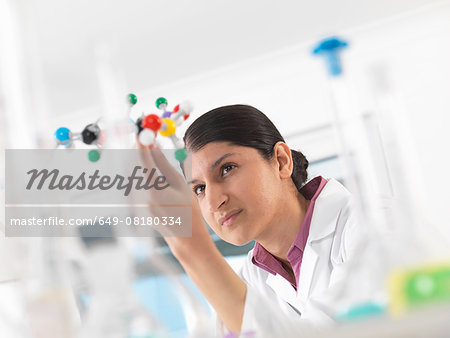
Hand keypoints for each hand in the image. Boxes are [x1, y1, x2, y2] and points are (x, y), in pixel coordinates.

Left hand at [137, 141, 214, 258]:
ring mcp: (135, 204)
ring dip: (136, 163)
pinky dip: (136, 176)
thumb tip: (153, 145)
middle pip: (131, 166)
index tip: (142, 133)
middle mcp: (140, 198)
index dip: (141, 145)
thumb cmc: (187, 209)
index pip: (143, 161)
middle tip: (143, 140)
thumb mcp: (179, 183)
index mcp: (152, 191)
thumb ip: (163, 163)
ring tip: (148, 156)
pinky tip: (147, 175)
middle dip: (136, 152)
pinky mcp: (134, 207)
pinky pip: (131, 186)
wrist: (184, 235)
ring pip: (130, 176)